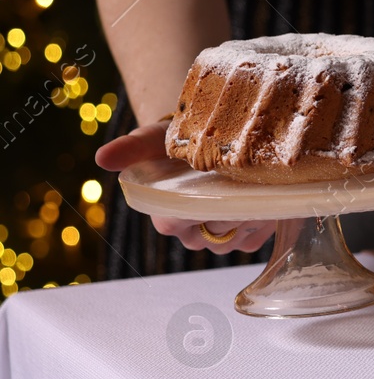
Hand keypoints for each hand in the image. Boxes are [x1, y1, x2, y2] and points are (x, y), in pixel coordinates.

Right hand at [94, 122, 276, 252]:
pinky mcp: (247, 238)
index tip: (211, 182)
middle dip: (230, 206)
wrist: (210, 142)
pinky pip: (256, 239)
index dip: (194, 204)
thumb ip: (131, 148)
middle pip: (212, 231)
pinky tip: (266, 197)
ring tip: (258, 183)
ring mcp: (221, 239)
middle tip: (245, 179)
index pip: (174, 221)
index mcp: (166, 216)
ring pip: (237, 238)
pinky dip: (265, 220)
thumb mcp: (155, 139)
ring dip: (250, 212)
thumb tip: (101, 158)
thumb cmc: (177, 142)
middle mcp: (192, 234)